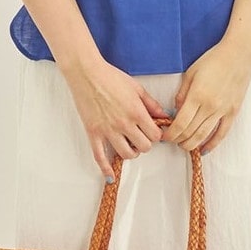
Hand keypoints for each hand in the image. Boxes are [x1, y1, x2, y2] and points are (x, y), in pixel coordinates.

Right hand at [60, 56, 168, 180]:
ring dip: (131, 152)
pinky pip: (100, 156)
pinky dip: (105, 168)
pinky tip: (110, 175)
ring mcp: (108, 130)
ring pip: (126, 154)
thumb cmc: (110, 77)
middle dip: (145, 143)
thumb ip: (151, 104)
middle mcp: (124, 124)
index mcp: (137, 112)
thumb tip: (163, 115)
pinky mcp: (94, 133)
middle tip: (142, 137)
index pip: (155, 135)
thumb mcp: (137, 88)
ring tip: (129, 145)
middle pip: (144, 147)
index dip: (156, 134)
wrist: (87, 74)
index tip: (153, 131)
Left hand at [162, 38, 250, 155]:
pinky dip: (212, 144)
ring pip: (204, 136)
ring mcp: (223, 111)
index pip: (180, 123)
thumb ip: (182, 94)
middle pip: (190, 132)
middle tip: (171, 140)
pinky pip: (222, 133)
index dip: (170, 134)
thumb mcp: (190, 73)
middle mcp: (210, 106)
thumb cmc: (213, 59)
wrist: (239, 54)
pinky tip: (204, 149)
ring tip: (184, 145)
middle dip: (178, 140)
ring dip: (191, 144)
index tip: (165, 136)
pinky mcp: (233, 112)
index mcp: (197, 96)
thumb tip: (177, 111)